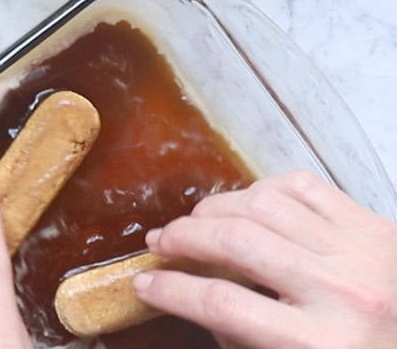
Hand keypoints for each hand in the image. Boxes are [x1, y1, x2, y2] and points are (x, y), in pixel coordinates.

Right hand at [133, 170, 396, 348]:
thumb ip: (245, 338)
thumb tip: (194, 297)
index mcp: (321, 343)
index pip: (222, 304)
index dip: (171, 290)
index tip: (144, 284)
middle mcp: (342, 291)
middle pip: (236, 242)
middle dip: (183, 238)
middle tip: (160, 244)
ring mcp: (361, 251)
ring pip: (263, 204)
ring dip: (215, 208)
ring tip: (195, 222)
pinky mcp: (374, 224)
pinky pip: (301, 185)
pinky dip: (263, 189)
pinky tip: (246, 205)